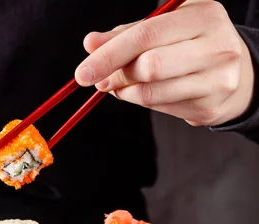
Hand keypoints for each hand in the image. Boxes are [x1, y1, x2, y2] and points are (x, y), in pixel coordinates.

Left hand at [74, 0, 254, 126]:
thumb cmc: (191, 42)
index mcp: (204, 16)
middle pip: (148, 67)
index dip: (109, 55)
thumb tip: (90, 44)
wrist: (239, 71)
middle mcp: (217, 47)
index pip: (146, 35)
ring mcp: (217, 80)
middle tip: (99, 80)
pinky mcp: (209, 107)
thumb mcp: (165, 26)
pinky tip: (141, 92)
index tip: (83, 72)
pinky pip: (159, 108)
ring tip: (119, 85)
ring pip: (151, 93)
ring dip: (124, 92)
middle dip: (115, 75)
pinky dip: (140, 102)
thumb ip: (127, 33)